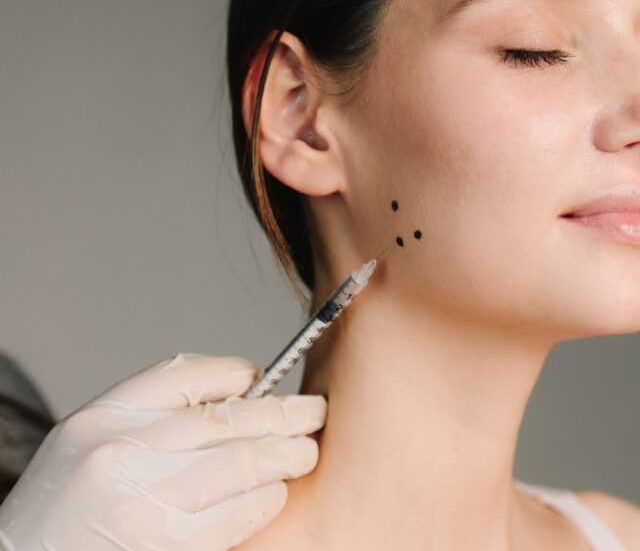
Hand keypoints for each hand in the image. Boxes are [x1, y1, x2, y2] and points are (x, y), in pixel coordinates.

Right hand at [0, 353, 325, 550]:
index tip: (262, 376)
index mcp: (100, 420)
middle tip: (313, 412)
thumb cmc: (60, 515)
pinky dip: (265, 499)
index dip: (234, 372)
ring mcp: (144, 502)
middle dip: (282, 414)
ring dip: (285, 455)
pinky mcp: (166, 547)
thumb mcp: (84, 447)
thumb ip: (145, 419)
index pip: (184, 375)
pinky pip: (236, 514)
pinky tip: (277, 492)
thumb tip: (235, 398)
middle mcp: (121, 454)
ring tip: (306, 451)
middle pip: (227, 419)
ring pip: (241, 463)